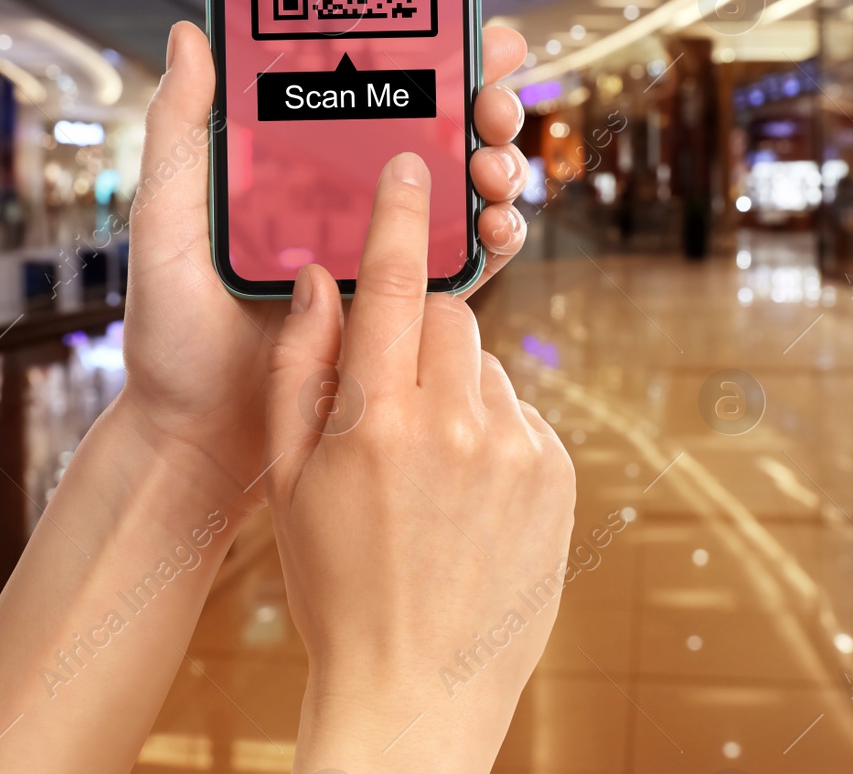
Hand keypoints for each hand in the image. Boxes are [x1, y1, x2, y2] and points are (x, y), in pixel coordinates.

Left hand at [119, 21, 530, 512]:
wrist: (198, 439)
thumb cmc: (170, 334)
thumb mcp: (166, 221)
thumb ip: (180, 132)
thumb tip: (192, 35)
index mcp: (301, 168)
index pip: (375, 92)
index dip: (431, 56)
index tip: (465, 30)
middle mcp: (350, 203)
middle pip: (438, 133)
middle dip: (483, 106)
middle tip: (491, 102)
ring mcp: (384, 256)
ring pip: (464, 192)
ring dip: (498, 167)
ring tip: (492, 167)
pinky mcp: (408, 310)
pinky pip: (468, 265)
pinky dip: (498, 237)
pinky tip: (499, 224)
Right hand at [265, 154, 575, 772]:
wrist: (415, 689)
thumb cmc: (338, 587)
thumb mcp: (293, 484)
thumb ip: (300, 372)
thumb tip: (318, 280)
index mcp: (378, 423)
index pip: (396, 286)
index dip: (403, 215)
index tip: (412, 163)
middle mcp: (458, 426)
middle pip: (451, 319)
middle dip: (422, 332)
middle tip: (393, 392)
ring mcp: (518, 452)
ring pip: (487, 368)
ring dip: (457, 390)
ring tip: (428, 470)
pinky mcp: (558, 476)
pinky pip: (520, 416)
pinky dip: (493, 432)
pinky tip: (467, 495)